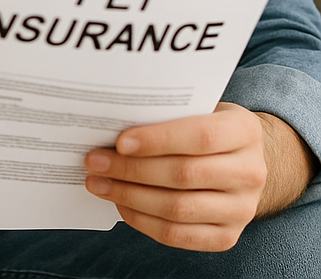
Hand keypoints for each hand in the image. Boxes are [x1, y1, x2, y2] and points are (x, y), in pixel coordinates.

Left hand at [84, 102, 315, 251]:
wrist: (240, 160)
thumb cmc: (204, 125)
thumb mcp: (196, 108)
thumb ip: (166, 114)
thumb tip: (111, 125)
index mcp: (245, 131)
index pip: (200, 137)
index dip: (157, 140)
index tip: (119, 142)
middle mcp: (251, 172)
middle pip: (183, 175)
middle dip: (131, 170)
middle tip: (94, 162)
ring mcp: (243, 209)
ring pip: (178, 208)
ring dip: (130, 196)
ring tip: (97, 183)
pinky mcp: (227, 236)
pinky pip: (179, 235)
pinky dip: (143, 221)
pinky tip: (120, 205)